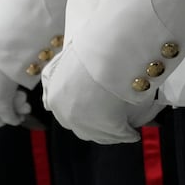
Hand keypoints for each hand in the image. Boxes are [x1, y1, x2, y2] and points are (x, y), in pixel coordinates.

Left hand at [41, 47, 158, 144]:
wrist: (107, 50)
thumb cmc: (90, 49)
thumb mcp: (64, 61)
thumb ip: (54, 79)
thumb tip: (49, 99)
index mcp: (55, 98)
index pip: (65, 116)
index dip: (81, 114)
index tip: (93, 111)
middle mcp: (66, 115)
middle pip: (82, 129)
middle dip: (94, 126)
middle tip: (110, 120)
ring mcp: (88, 123)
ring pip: (100, 135)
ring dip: (111, 133)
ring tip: (125, 129)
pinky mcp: (109, 126)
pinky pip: (121, 134)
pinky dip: (128, 134)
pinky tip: (134, 133)